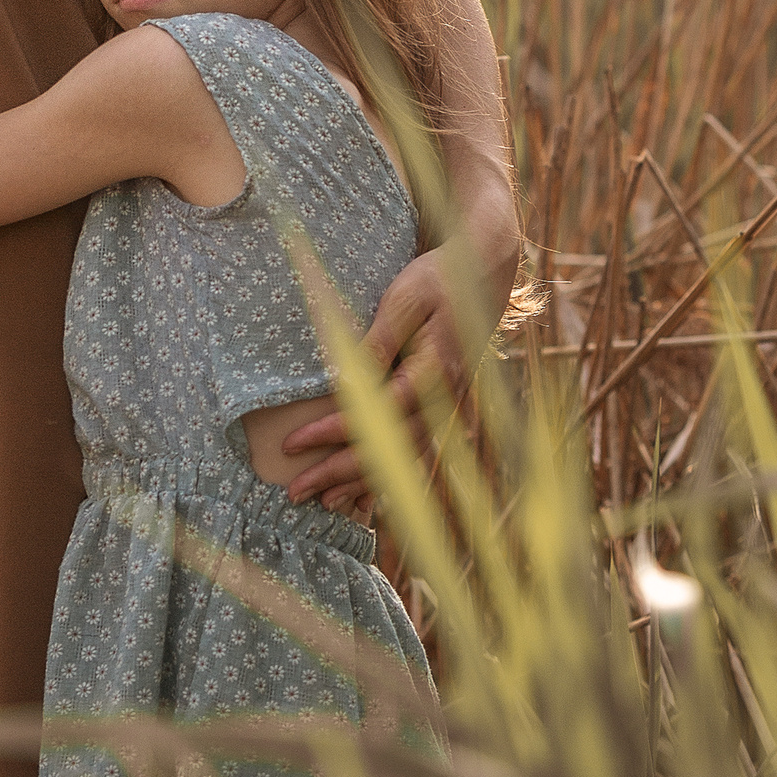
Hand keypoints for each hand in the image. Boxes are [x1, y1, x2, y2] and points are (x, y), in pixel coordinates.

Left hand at [282, 216, 513, 517]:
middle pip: (387, 448)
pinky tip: (368, 494)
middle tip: (295, 492)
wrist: (483, 273)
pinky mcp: (445, 408)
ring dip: (365, 483)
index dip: (331, 432)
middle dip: (338, 474)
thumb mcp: (403, 301)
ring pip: (404, 458)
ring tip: (326, 504)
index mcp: (430, 373)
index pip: (374, 414)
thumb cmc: (435, 281)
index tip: (293, 444)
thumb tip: (343, 383)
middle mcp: (441, 400)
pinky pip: (418, 451)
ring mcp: (446, 408)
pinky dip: (393, 474)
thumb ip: (377, 343)